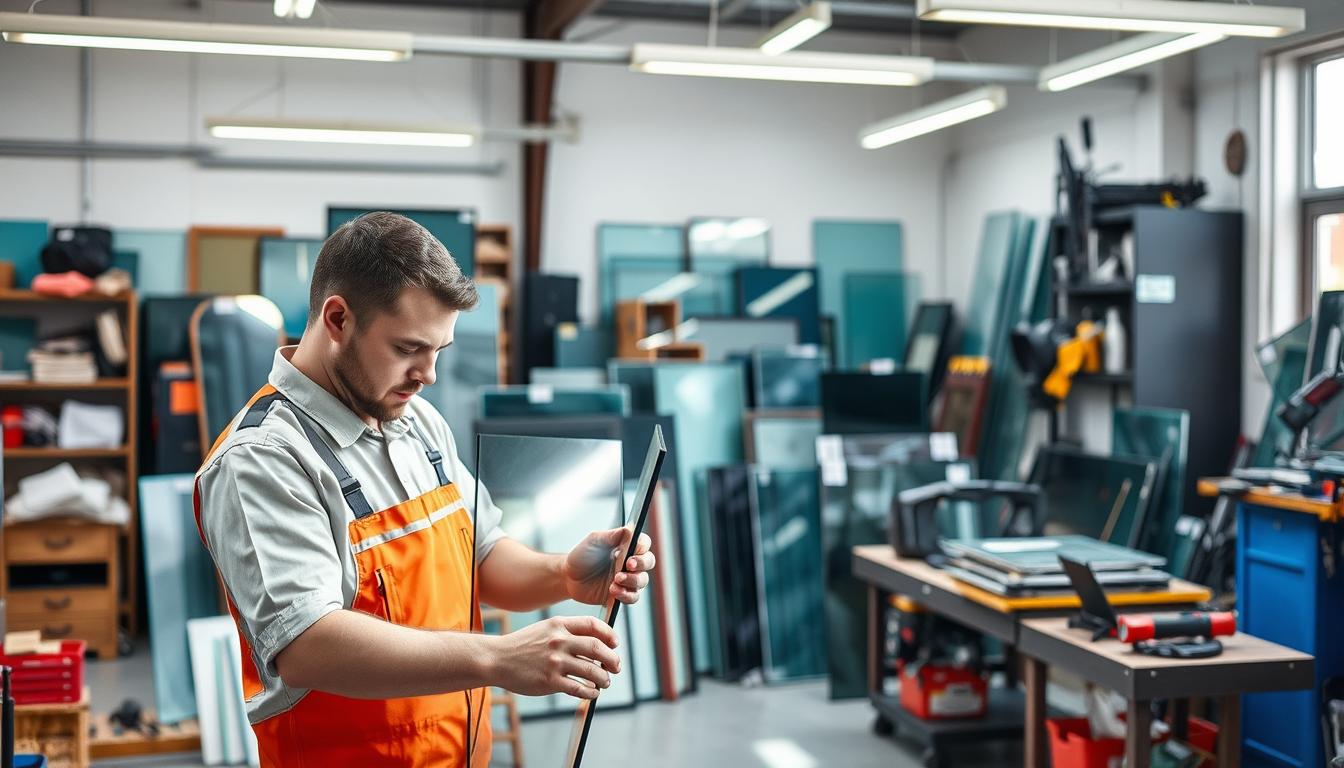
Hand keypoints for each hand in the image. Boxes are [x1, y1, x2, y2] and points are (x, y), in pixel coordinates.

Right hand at [490, 616, 620, 699]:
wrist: (496, 659)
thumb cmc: (522, 645)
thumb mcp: (544, 629)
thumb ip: (567, 632)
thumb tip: (596, 643)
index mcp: (558, 625)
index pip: (593, 625)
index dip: (609, 634)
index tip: (615, 644)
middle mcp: (559, 641)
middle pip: (598, 648)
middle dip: (612, 659)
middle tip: (616, 666)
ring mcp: (555, 662)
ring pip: (592, 670)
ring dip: (603, 678)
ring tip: (605, 681)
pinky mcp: (549, 681)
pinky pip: (579, 688)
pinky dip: (590, 692)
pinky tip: (592, 692)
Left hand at [562, 527, 655, 605]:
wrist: (569, 577)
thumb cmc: (582, 555)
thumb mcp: (594, 540)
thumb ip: (611, 535)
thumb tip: (628, 529)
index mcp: (627, 545)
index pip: (644, 543)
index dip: (643, 546)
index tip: (635, 549)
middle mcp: (631, 561)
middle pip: (649, 561)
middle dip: (642, 563)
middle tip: (629, 565)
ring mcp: (628, 578)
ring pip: (642, 580)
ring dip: (632, 580)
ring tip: (616, 579)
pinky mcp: (622, 594)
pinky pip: (633, 597)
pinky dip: (626, 595)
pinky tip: (614, 590)